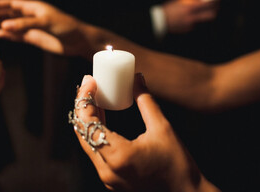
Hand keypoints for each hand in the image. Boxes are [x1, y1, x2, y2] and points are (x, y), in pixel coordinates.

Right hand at [0, 0, 92, 56]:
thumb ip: (25, 24)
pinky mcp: (34, 38)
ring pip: (11, 25)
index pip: (11, 5)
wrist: (79, 41)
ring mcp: (31, 28)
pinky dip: (8, 36)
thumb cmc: (66, 27)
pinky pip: (18, 36)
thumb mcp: (45, 23)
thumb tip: (4, 26)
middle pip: (8, 14)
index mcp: (33, 7)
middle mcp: (30, 16)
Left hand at [72, 74, 218, 191]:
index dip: (84, 99)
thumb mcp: (163, 128)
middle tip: (90, 86)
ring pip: (86, 143)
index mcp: (118, 156)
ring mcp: (107, 177)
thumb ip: (146, 101)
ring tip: (94, 98)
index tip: (89, 81)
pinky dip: (95, 133)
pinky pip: (95, 152)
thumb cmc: (178, 166)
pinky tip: (101, 118)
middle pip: (82, 132)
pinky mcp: (111, 180)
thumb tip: (137, 79)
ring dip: (87, 119)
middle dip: (82, 106)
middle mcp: (106, 170)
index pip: (87, 123)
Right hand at [163, 0, 218, 33]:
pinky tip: (188, 18)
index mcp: (190, 8)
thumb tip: (205, 0)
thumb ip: (194, 0)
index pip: (209, 4)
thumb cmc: (170, 8)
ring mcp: (190, 25)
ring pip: (204, 20)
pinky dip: (196, 21)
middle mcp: (192, 17)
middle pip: (211, 15)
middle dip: (215, 10)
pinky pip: (196, 24)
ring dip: (204, 16)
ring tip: (199, 11)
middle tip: (214, 7)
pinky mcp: (188, 30)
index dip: (216, 1)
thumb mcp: (181, 0)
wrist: (159, 20)